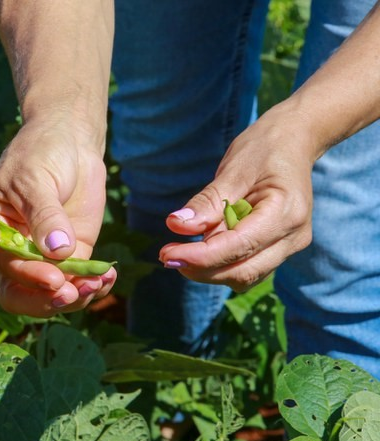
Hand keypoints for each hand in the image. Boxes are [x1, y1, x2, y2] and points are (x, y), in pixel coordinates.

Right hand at [0, 115, 115, 316]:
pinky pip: (80, 280)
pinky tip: (108, 277)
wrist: (69, 138)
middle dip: (47, 300)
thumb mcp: (35, 179)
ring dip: (77, 295)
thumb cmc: (40, 152)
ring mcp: (45, 255)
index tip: (55, 278)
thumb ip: (45, 215)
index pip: (6, 268)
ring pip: (54, 294)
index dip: (28, 279)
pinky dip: (94, 284)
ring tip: (99, 282)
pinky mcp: (73, 253)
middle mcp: (16, 251)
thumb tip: (57, 252)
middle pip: (23, 294)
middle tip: (73, 293)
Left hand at [158, 104, 316, 291]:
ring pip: (244, 276)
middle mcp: (293, 236)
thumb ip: (207, 202)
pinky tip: (199, 249)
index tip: (167, 255)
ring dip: (208, 270)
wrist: (292, 143)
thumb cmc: (264, 150)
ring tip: (180, 251)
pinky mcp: (277, 250)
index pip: (238, 246)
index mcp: (286, 213)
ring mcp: (288, 246)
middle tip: (166, 256)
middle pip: (242, 271)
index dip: (200, 257)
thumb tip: (176, 226)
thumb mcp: (233, 170)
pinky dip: (219, 264)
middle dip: (201, 269)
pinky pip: (246, 267)